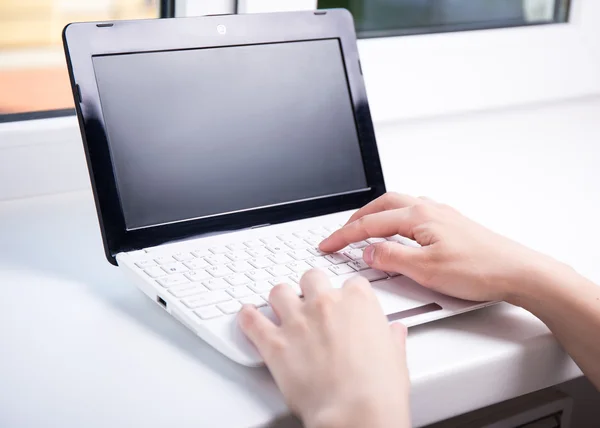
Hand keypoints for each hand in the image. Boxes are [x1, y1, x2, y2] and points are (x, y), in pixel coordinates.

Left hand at [238, 269, 410, 427]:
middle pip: (312, 278)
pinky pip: (252, 320)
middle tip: (312, 302)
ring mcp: (297, 320)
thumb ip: (391, 338)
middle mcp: (325, 303)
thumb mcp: (396, 357)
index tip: (345, 305)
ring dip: (280, 299)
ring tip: (281, 309)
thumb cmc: (378, 389)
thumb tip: (394, 333)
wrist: (355, 412)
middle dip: (311, 288)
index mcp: (358, 302)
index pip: (351, 283)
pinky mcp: (274, 343)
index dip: (347, 295)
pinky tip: (248, 316)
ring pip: (279, 291)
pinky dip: (247, 317)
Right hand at [320, 192, 551, 302]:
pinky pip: (413, 212)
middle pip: (381, 206)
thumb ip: (391, 258)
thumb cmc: (479, 269)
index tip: (327, 245)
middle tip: (339, 233)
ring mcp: (441, 215)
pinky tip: (398, 230)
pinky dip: (395, 217)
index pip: (370, 224)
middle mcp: (429, 209)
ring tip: (362, 228)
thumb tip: (368, 251)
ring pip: (397, 206)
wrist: (518, 272)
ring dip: (375, 214)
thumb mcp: (426, 270)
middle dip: (356, 218)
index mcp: (418, 217)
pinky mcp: (451, 224)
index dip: (344, 236)